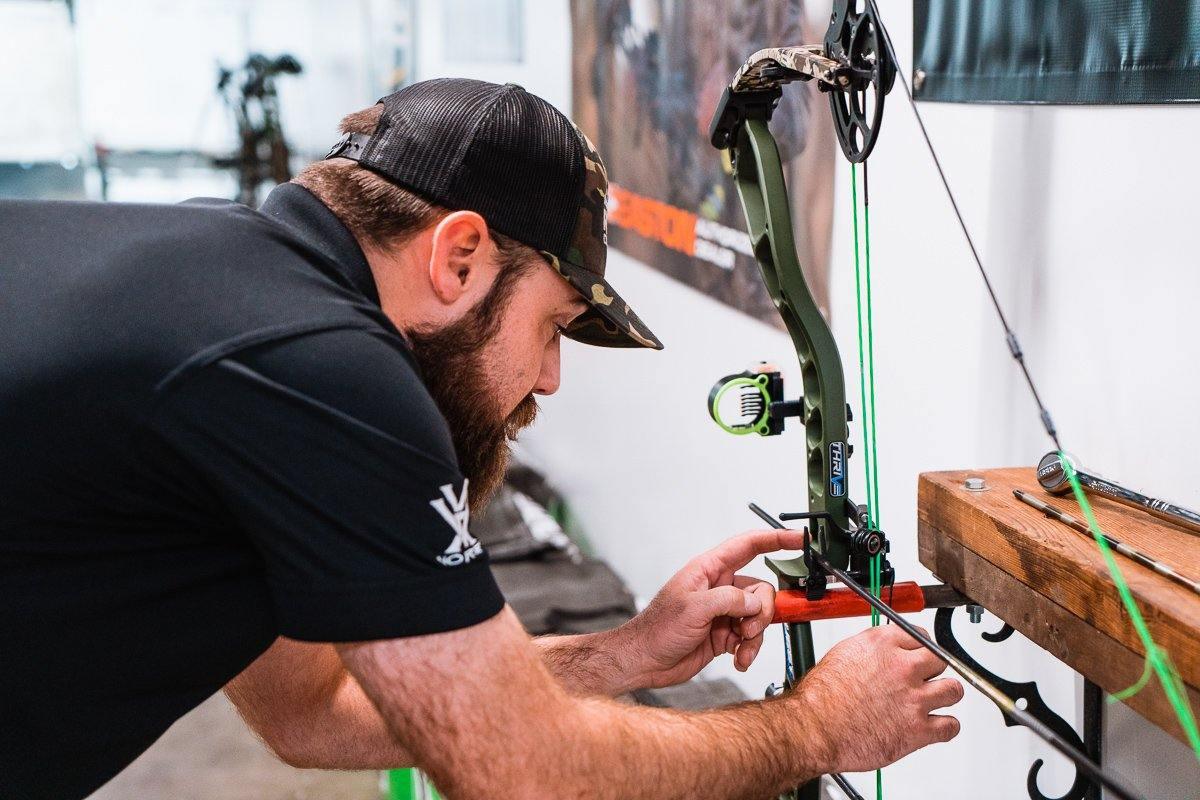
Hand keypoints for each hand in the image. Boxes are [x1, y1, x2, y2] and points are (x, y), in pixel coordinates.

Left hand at [617, 529, 806, 688]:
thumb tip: (756, 603)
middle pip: (761, 589)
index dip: (775, 539)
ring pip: (759, 616)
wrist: (645, 661)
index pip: (748, 546)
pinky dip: (749, 649)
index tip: (799, 539)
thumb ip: (729, 600)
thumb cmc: (656, 629)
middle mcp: (719, 588)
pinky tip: (738, 658)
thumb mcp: (693, 608)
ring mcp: (724, 612)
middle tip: (746, 627)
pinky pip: (752, 637)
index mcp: (709, 570)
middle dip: (761, 611)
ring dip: (755, 635)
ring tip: (739, 646)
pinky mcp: (726, 634)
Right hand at [794, 624, 963, 773]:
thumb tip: (884, 653)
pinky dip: (945, 727)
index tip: (918, 655)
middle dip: (933, 670)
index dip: (919, 648)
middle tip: (924, 679)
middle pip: (940, 660)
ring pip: (953, 690)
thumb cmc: (821, 697)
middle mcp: (902, 667)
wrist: (814, 728)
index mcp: (883, 644)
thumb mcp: (843, 654)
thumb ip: (872, 651)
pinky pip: (950, 726)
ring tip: (933, 701)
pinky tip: (935, 726)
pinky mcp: (918, 730)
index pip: (920, 635)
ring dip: (944, 696)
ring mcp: (914, 698)